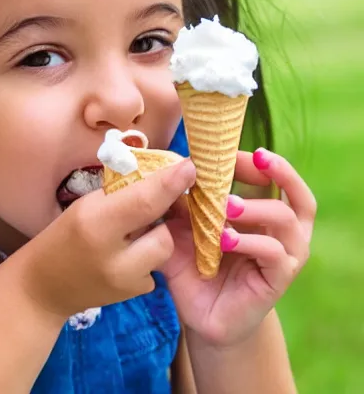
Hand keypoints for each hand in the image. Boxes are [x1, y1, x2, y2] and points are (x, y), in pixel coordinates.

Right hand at [14, 159, 196, 318]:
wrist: (44, 287)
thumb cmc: (63, 236)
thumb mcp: (86, 205)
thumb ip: (122, 192)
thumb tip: (162, 174)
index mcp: (95, 224)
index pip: (143, 201)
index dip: (169, 183)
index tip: (190, 166)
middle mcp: (113, 257)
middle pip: (164, 230)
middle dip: (166, 213)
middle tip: (157, 201)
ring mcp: (126, 281)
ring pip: (164, 248)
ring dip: (156, 235)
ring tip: (135, 232)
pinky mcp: (134, 295)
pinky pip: (157, 266)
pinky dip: (148, 256)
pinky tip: (128, 254)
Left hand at [161, 148, 315, 345]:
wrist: (200, 314)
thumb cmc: (195, 266)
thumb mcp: (182, 229)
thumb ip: (178, 204)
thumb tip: (170, 171)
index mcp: (263, 214)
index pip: (275, 180)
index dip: (261, 162)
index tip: (236, 152)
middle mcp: (282, 232)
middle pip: (296, 194)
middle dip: (276, 172)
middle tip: (252, 160)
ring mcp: (284, 256)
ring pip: (286, 218)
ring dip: (255, 206)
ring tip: (226, 206)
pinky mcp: (277, 279)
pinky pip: (274, 253)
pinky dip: (249, 241)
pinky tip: (224, 241)